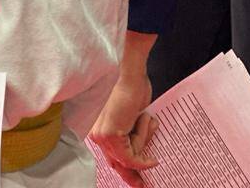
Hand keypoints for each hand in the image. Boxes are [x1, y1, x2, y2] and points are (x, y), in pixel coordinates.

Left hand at [90, 70, 157, 185]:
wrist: (129, 72)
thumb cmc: (131, 88)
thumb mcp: (132, 118)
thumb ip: (132, 135)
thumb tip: (142, 153)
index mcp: (98, 128)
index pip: (112, 157)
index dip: (125, 170)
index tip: (136, 180)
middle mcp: (96, 134)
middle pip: (117, 163)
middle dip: (132, 176)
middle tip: (143, 186)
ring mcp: (101, 135)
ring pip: (128, 158)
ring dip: (143, 142)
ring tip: (146, 119)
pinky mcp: (109, 135)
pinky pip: (131, 156)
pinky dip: (143, 159)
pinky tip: (153, 159)